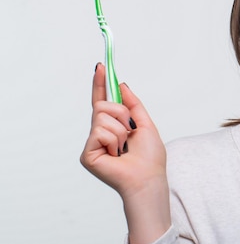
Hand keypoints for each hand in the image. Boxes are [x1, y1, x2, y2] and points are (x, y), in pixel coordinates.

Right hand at [80, 63, 170, 243]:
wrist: (147, 177)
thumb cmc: (149, 157)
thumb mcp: (145, 123)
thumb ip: (133, 104)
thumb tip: (122, 85)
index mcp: (113, 126)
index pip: (103, 101)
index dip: (101, 84)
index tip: (101, 66)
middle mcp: (100, 133)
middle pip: (102, 105)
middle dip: (121, 112)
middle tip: (130, 129)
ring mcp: (93, 144)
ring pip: (102, 117)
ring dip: (120, 129)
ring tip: (125, 146)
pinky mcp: (87, 154)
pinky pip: (99, 132)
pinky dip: (113, 140)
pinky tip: (117, 154)